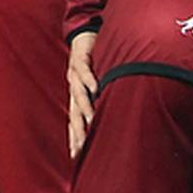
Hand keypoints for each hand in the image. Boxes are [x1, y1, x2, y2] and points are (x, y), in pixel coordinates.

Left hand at [66, 29, 99, 157]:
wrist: (85, 36)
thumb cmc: (94, 63)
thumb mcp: (99, 85)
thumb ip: (105, 101)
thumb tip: (118, 118)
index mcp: (77, 97)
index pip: (75, 122)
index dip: (75, 138)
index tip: (77, 156)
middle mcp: (74, 88)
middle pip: (75, 113)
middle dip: (78, 130)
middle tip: (82, 146)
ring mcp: (75, 74)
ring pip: (79, 94)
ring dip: (85, 107)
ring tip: (91, 121)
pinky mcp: (81, 58)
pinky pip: (85, 70)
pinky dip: (90, 78)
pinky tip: (95, 87)